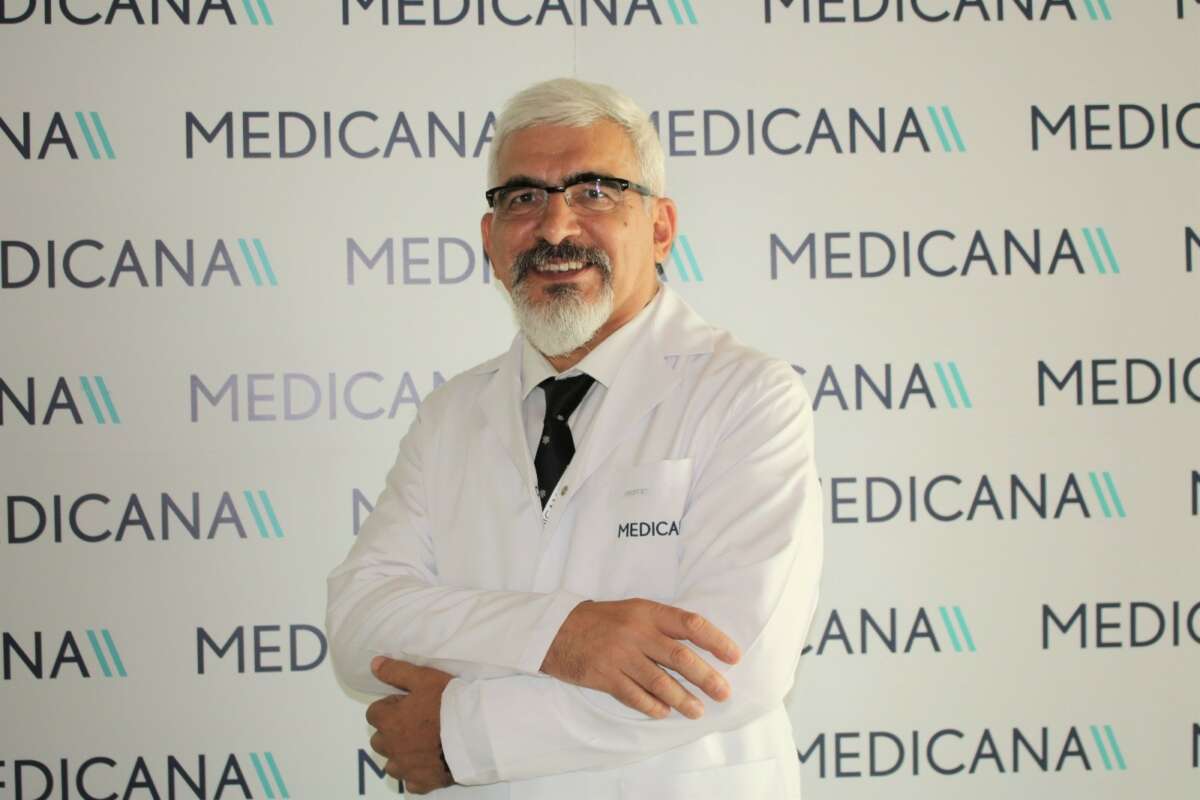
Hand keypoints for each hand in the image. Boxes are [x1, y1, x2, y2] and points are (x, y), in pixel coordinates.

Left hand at [366, 657, 453, 794]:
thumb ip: (396, 671)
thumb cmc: (448, 703)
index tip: (408, 704)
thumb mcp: (424, 678)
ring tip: (420, 744)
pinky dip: (415, 774)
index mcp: (389, 721)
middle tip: (415, 722)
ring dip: (400, 754)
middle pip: (379, 740)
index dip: (390, 707)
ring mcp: (406, 767)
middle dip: (391, 731)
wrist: (474, 732)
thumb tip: (374, 664)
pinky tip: (428, 764)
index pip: (374, 713)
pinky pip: (410, 782)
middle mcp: (391, 747)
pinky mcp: (422, 782)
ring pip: (391, 763)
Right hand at [540, 598, 740, 719]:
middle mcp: (636, 632)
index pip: (690, 623)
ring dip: (683, 699)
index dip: (715, 640)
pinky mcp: (604, 677)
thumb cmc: (601, 620)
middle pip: (680, 657)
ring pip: (660, 682)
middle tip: (724, 692)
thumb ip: (662, 624)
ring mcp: (620, 656)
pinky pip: (635, 696)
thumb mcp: (633, 610)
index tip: (733, 656)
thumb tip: (699, 644)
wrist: (556, 630)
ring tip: (698, 711)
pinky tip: (664, 712)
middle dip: (706, 677)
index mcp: (647, 612)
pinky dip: (653, 706)